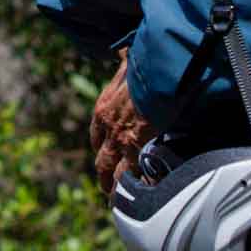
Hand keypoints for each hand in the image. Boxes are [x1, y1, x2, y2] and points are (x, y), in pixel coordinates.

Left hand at [90, 52, 154, 198]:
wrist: (153, 73)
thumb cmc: (145, 64)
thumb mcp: (129, 61)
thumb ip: (125, 60)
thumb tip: (122, 49)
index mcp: (103, 107)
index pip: (96, 132)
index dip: (100, 144)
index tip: (103, 151)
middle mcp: (106, 126)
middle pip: (100, 157)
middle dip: (103, 173)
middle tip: (106, 187)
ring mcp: (119, 140)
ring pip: (113, 171)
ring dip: (114, 187)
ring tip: (117, 201)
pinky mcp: (136, 148)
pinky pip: (133, 174)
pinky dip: (135, 185)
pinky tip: (140, 195)